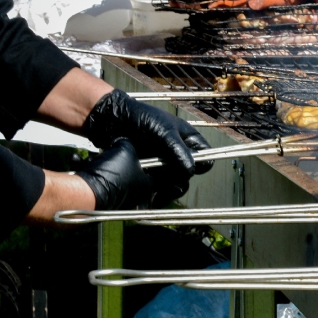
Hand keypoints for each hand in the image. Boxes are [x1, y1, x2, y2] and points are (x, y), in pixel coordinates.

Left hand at [82, 89, 212, 205]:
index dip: (201, 164)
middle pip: (189, 175)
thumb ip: (178, 151)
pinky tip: (149, 198)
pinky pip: (158, 188)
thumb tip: (190, 172)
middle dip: (180, 180)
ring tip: (158, 192)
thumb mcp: (164, 131)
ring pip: (174, 184)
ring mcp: (164, 164)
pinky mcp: (150, 173)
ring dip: (168, 191)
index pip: (205, 157)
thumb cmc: (142, 118)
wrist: (112, 120)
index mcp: (188, 140)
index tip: (189, 167)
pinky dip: (155, 195)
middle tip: (170, 183)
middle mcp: (179, 153)